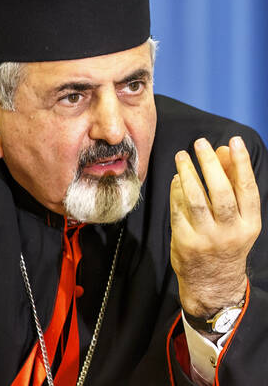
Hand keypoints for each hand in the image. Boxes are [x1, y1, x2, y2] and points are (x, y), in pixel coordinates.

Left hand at [170, 136, 260, 316]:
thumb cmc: (227, 242)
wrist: (213, 284)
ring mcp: (206, 239)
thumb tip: (224, 150)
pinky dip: (176, 191)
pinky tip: (177, 178)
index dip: (241, 163)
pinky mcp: (185, 243)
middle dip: (209, 164)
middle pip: (220, 192)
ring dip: (188, 173)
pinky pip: (179, 210)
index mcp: (249, 224)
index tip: (233, 141)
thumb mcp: (238, 218)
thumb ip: (232, 184)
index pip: (247, 188)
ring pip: (196, 199)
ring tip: (182, 156)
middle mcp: (230, 232)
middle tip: (200, 143)